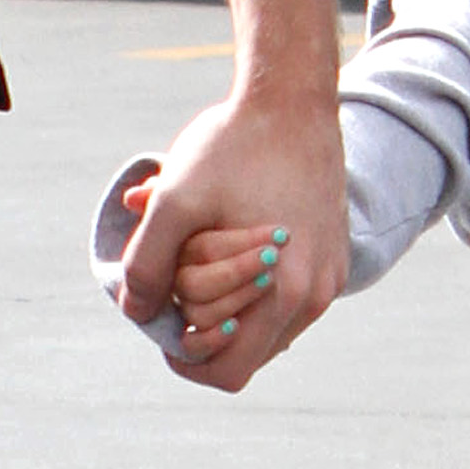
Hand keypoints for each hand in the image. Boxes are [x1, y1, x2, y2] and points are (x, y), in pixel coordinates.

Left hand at [116, 84, 347, 392]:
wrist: (292, 98)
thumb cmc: (233, 147)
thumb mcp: (175, 200)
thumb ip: (148, 262)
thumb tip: (136, 310)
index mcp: (286, 295)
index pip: (230, 371)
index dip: (184, 358)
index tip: (160, 322)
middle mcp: (316, 295)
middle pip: (248, 350)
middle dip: (205, 326)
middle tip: (177, 281)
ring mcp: (330, 276)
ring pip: (268, 323)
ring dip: (230, 303)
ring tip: (203, 252)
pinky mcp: (333, 253)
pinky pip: (287, 294)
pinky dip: (253, 282)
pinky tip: (231, 239)